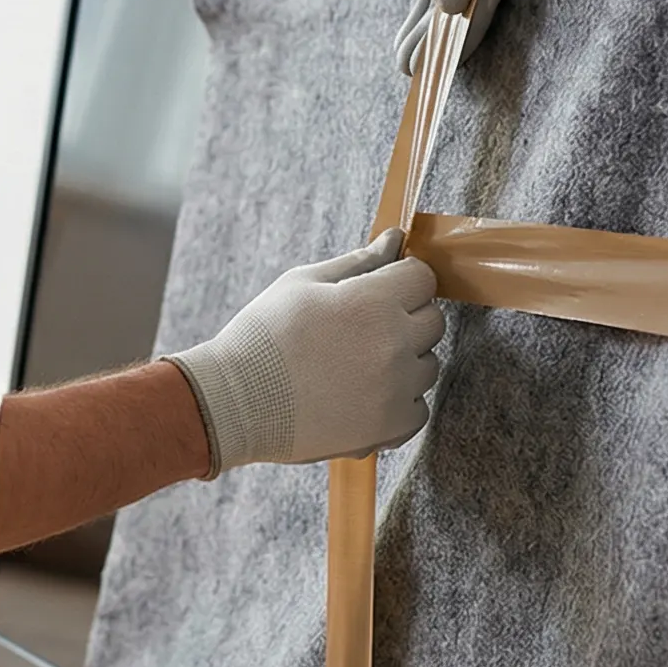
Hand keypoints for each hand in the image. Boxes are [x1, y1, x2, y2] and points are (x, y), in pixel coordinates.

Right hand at [164, 229, 445, 471]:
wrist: (235, 403)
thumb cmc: (264, 336)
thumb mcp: (303, 283)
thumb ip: (358, 262)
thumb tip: (395, 239)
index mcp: (372, 301)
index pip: (422, 278)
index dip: (400, 280)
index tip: (377, 292)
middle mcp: (393, 343)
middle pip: (432, 320)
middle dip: (404, 319)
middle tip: (361, 331)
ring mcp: (395, 389)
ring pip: (426, 366)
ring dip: (402, 363)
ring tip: (354, 367)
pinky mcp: (390, 427)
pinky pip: (418, 409)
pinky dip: (397, 404)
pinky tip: (361, 397)